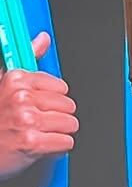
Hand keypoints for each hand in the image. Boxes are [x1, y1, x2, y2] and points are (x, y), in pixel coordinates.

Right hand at [0, 32, 78, 179]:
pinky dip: (57, 147)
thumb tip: (43, 39)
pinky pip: (66, 142)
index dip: (53, 99)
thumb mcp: (6, 85)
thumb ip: (28, 60)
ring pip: (70, 123)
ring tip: (40, 133)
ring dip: (58, 132)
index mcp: (16, 80)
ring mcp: (27, 120)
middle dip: (57, 116)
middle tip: (39, 123)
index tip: (39, 105)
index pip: (61, 87)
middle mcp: (21, 98)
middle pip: (68, 105)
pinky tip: (41, 146)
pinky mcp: (32, 142)